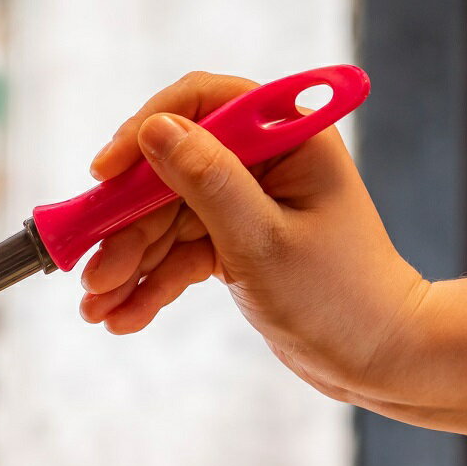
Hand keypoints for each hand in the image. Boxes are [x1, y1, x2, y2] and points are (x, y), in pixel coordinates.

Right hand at [80, 71, 426, 412]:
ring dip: (129, 268)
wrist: (377, 359)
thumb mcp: (262, 240)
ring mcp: (247, 208)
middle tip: (89, 277)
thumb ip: (206, 182)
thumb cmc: (338, 297)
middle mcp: (264, 163)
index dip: (144, 134)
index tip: (102, 176)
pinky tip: (123, 319)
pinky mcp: (236, 248)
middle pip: (170, 177)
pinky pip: (180, 259)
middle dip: (126, 231)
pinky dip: (151, 288)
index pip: (201, 106)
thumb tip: (153, 130)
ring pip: (166, 225)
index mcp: (285, 137)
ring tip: (96, 311)